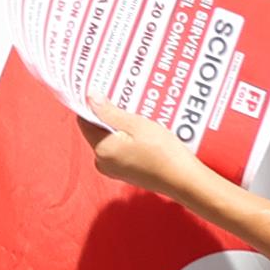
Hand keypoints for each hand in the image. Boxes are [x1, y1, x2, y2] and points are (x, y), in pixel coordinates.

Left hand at [76, 96, 217, 206]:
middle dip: (108, 113)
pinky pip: (119, 149)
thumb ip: (110, 112)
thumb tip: (89, 97)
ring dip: (119, 125)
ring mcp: (114, 170)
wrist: (184, 180)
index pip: (84, 120)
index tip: (102, 88)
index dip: (92, 104)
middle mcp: (102, 162)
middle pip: (97, 130)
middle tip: (122, 95)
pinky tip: (140, 128)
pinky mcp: (126, 173)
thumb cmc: (162, 151)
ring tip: (134, 110)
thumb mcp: (136, 125)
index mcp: (101, 149)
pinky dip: (126, 138)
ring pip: (109, 139)